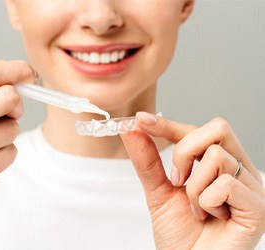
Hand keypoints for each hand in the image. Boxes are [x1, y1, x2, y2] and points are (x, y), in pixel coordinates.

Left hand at [121, 112, 264, 248]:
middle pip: (218, 128)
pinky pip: (226, 184)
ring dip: (193, 187)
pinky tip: (210, 218)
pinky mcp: (258, 207)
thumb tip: (131, 130)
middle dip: (185, 150)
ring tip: (196, 209)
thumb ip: (147, 161)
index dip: (169, 124)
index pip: (197, 131)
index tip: (142, 120)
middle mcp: (239, 171)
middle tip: (176, 179)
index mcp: (218, 165)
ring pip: (217, 156)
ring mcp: (251, 188)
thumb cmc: (180, 235)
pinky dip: (206, 202)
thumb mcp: (159, 192)